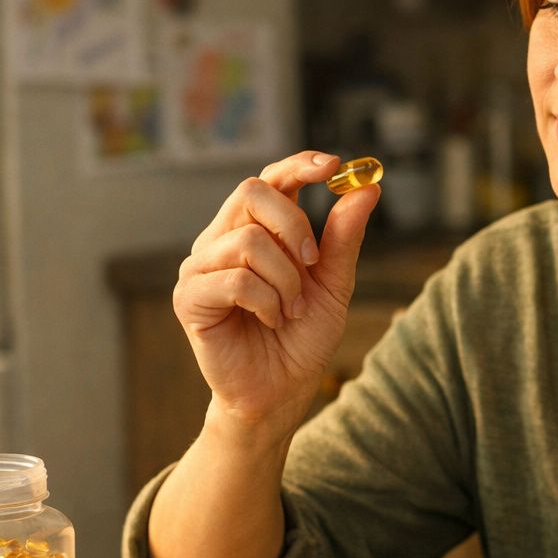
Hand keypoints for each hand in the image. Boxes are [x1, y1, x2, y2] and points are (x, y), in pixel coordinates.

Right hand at [173, 150, 381, 428]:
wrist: (281, 392)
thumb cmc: (302, 338)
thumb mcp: (334, 284)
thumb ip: (344, 237)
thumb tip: (368, 189)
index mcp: (255, 229)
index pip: (270, 179)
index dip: (297, 165)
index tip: (333, 166)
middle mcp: (221, 239)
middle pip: (252, 191)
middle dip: (294, 226)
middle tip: (313, 264)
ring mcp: (200, 266)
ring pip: (248, 241)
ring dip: (285, 280)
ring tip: (291, 310)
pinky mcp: (189, 297)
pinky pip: (235, 279)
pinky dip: (266, 302)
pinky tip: (271, 321)